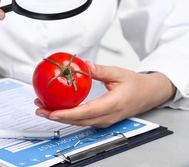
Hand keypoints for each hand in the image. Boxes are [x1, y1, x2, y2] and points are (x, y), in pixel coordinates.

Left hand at [35, 62, 175, 127]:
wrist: (148, 94)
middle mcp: (107, 116)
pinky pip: (82, 120)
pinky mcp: (101, 119)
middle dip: (57, 116)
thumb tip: (84, 65)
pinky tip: (57, 109)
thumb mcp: (119, 73)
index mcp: (113, 104)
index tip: (52, 112)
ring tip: (43, 109)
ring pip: (79, 122)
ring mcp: (104, 120)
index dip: (67, 114)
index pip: (86, 112)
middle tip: (40, 109)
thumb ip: (101, 70)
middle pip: (78, 120)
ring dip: (60, 116)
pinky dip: (68, 116)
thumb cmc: (136, 84)